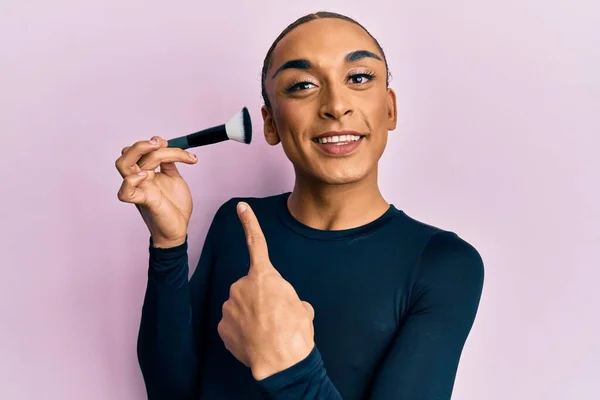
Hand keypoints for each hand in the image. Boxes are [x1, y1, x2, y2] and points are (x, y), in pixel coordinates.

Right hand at [115, 136, 197, 247]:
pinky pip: (126, 192)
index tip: (168, 143)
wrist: (178, 229)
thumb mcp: (174, 179)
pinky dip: (132, 180)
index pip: (141, 151)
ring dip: (138, 151)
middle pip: (127, 154)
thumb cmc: (174, 206)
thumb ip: (169, 164)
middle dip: (143, 144)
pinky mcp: (144, 201)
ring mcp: (140, 189)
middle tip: (161, 142)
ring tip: (157, 148)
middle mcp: (140, 179)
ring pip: (123, 165)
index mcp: (146, 172)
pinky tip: (146, 175)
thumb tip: (166, 148)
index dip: (153, 143)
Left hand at [218, 202, 314, 380]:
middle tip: (276, 317)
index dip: (249, 223)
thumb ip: (290, 299)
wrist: (281, 364)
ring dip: (251, 315)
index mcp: (265, 277)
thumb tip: (290, 307)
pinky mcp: (222, 326)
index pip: (256, 243)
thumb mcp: (302, 308)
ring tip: (267, 331)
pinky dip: (242, 331)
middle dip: (261, 298)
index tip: (241, 208)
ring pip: (240, 306)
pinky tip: (254, 341)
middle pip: (251, 287)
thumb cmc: (295, 334)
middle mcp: (242, 286)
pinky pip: (233, 324)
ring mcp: (230, 307)